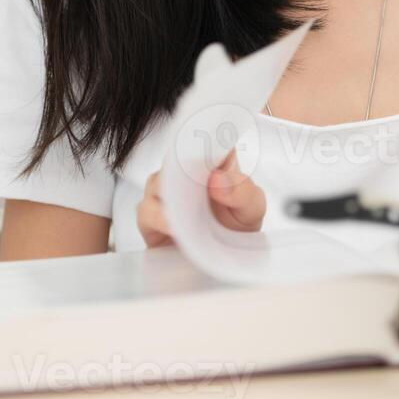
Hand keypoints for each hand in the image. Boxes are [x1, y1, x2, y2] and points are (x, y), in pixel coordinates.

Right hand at [137, 148, 267, 248]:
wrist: (225, 261)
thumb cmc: (237, 227)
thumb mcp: (252, 208)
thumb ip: (242, 190)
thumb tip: (217, 178)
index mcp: (211, 161)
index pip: (204, 136)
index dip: (205, 136)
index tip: (214, 149)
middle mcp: (183, 172)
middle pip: (175, 156)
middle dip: (186, 167)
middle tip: (203, 181)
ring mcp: (164, 193)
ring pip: (157, 181)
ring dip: (174, 195)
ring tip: (190, 211)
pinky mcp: (150, 218)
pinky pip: (146, 211)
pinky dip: (160, 218)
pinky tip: (176, 226)